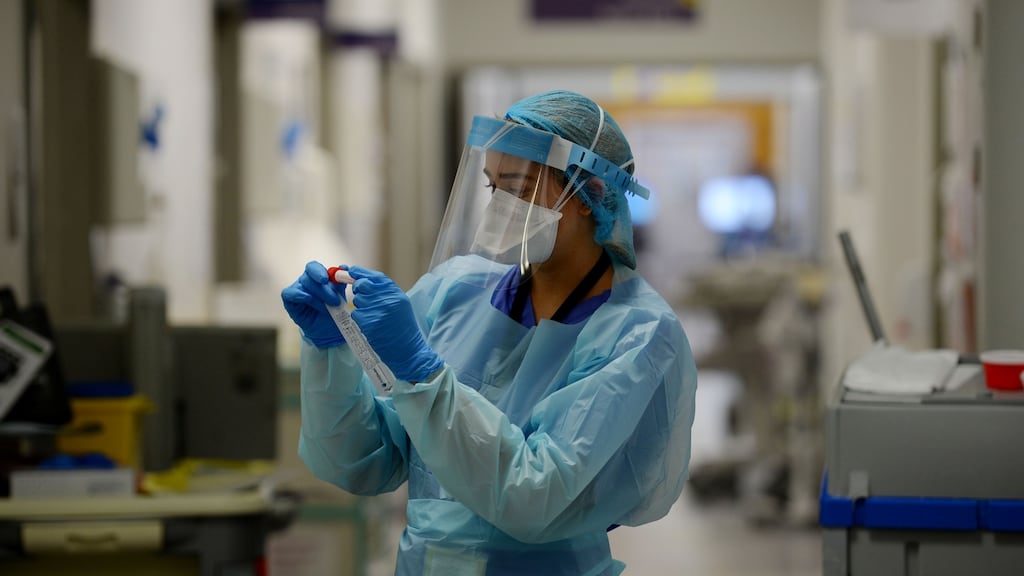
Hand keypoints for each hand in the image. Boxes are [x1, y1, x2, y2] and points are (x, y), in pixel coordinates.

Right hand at [281, 261, 348, 348]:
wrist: (329, 330)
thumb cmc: (335, 310)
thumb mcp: (340, 296)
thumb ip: (340, 283)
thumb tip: (344, 267)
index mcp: (317, 276)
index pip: (313, 267)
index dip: (319, 271)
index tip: (326, 279)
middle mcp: (305, 281)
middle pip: (309, 277)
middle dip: (323, 290)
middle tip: (335, 301)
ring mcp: (296, 290)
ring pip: (303, 286)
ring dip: (317, 297)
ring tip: (328, 308)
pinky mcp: (289, 301)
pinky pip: (288, 293)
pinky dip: (298, 295)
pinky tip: (307, 299)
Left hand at [348, 266, 442, 381]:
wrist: (408, 351)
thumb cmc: (403, 329)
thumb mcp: (400, 305)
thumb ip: (384, 293)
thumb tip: (362, 281)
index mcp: (396, 293)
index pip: (376, 277)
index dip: (361, 272)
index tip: (350, 270)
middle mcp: (387, 299)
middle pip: (362, 285)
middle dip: (357, 289)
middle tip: (361, 296)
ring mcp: (377, 310)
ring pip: (357, 301)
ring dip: (360, 308)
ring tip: (373, 318)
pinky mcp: (369, 322)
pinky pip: (356, 315)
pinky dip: (360, 320)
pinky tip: (371, 326)